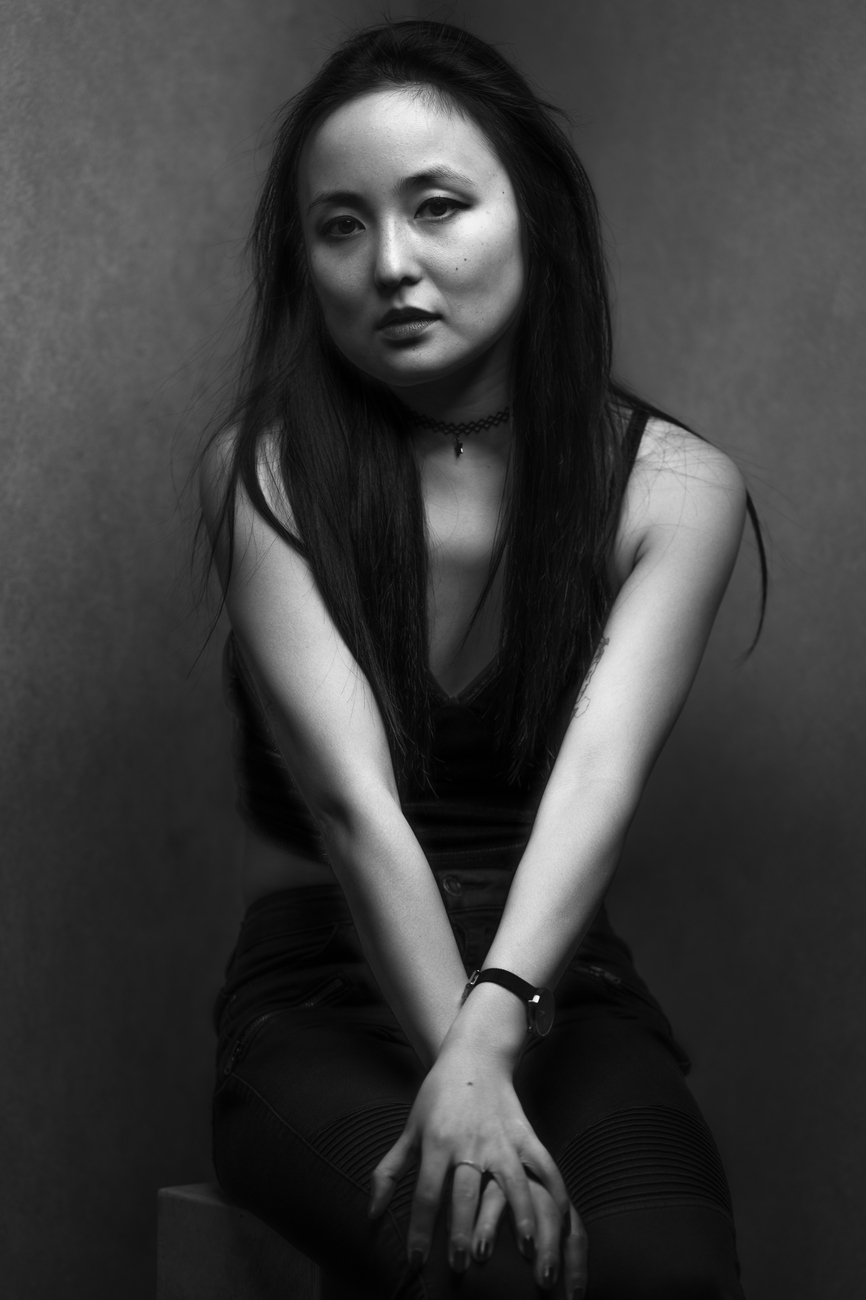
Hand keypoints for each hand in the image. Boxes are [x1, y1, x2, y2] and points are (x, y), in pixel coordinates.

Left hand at [368, 1037, 586, 1293]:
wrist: (474, 1055)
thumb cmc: (436, 1096)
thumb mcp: (410, 1129)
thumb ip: (389, 1171)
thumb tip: (372, 1214)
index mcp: (437, 1142)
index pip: (425, 1192)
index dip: (419, 1229)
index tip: (416, 1262)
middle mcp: (469, 1142)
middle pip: (465, 1191)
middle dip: (463, 1229)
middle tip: (461, 1264)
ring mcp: (500, 1138)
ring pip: (511, 1180)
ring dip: (519, 1214)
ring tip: (526, 1251)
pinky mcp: (524, 1133)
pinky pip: (544, 1164)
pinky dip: (556, 1189)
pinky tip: (562, 1218)